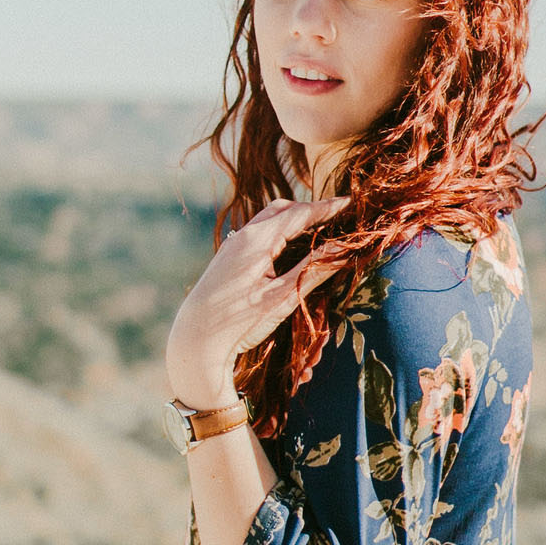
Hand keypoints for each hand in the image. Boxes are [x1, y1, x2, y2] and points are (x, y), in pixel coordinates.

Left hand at [165, 198, 344, 406]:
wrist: (193, 342)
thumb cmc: (239, 321)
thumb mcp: (283, 296)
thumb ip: (313, 268)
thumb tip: (343, 247)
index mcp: (257, 240)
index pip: (300, 213)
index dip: (328, 208)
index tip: (352, 203)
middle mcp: (242, 236)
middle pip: (282, 209)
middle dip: (310, 210)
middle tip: (335, 217)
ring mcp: (231, 247)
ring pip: (267, 221)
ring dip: (293, 221)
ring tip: (318, 230)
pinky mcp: (227, 260)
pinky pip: (258, 236)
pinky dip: (279, 234)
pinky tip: (289, 249)